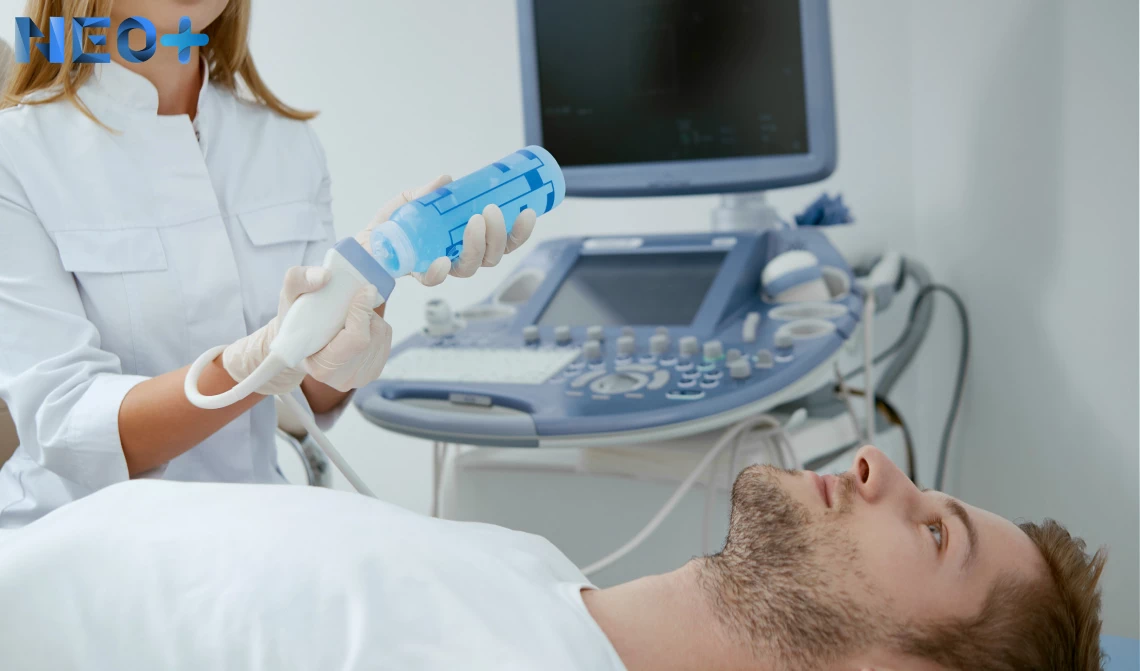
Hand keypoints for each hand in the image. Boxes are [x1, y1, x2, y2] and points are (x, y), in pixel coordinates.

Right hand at [222, 267, 391, 394]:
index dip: (362, 312)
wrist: (299, 344)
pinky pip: (385, 340)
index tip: (364, 290)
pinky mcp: (374, 371)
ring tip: (350, 315)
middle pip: (372, 335)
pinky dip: (375, 326)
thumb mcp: (287, 297)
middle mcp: (344, 379)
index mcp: (321, 368)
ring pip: (381, 336)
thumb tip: (325, 276)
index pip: (356, 339)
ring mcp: (362, 378)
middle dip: (366, 312)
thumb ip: (298, 280)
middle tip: (356, 298)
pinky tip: (358, 325)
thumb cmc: (293, 322)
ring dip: (371, 318)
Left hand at [355, 176, 537, 286]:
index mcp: (464, 241)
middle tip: (491, 212)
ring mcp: (441, 268)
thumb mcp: (409, 202)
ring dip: (478, 246)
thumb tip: (447, 179)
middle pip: (492, 257)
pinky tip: (442, 260)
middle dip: (499, 236)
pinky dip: (441, 271)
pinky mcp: (418, 274)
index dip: (519, 232)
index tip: (528, 212)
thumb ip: (426, 193)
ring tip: (474, 222)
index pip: (501, 242)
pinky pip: (435, 279)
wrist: (361, 246)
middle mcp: (457, 257)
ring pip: (471, 267)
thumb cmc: (389, 228)